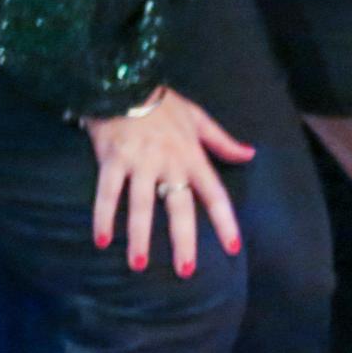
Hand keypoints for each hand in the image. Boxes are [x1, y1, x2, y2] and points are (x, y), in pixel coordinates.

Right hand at [86, 87, 253, 277]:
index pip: (214, 192)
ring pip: (142, 204)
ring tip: (139, 264)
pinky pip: (107, 193)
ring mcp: (140, 161)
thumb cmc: (163, 104)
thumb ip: (222, 141)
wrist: (126, 81)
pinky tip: (102, 241)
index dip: (225, 221)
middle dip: (184, 239)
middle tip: (186, 271)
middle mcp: (169, 161)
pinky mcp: (112, 159)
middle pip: (179, 205)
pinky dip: (103, 216)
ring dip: (140, 235)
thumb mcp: (198, 117)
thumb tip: (249, 154)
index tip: (232, 247)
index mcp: (192, 155)